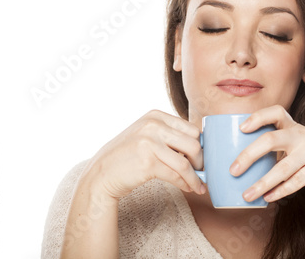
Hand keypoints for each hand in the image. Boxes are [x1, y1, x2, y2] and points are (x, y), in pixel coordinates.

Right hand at [84, 110, 205, 198]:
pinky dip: (186, 184)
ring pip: (186, 162)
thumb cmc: (128, 156)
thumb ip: (169, 135)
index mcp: (156, 116)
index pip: (191, 129)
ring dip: (196, 177)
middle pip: (193, 144)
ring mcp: (150, 143)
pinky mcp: (148, 163)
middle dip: (201, 161)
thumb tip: (201, 147)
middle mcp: (153, 125)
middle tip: (202, 173)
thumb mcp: (147, 135)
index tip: (202, 158)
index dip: (201, 146)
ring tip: (199, 186)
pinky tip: (189, 188)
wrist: (102, 173)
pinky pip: (176, 175)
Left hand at [229, 105, 304, 202]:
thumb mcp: (297, 149)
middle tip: (233, 170)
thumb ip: (277, 151)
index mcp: (294, 127)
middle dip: (248, 155)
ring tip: (246, 195)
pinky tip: (267, 198)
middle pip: (271, 139)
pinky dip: (280, 191)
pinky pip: (297, 180)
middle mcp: (303, 134)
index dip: (257, 117)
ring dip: (262, 183)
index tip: (241, 128)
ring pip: (282, 167)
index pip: (276, 112)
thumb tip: (242, 165)